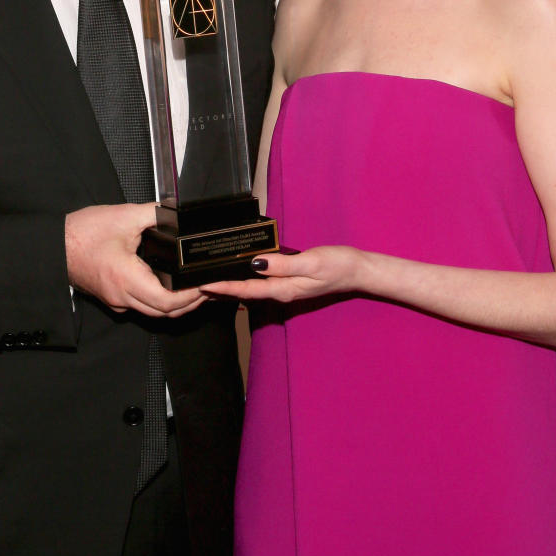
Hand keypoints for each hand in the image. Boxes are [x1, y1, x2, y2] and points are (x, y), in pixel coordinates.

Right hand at [65, 203, 204, 317]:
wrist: (53, 245)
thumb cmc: (81, 234)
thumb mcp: (124, 216)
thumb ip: (156, 213)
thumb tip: (178, 212)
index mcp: (127, 279)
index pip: (168, 302)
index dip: (192, 296)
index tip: (206, 283)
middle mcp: (122, 297)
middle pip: (165, 313)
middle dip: (190, 303)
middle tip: (207, 286)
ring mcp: (116, 301)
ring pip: (153, 312)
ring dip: (176, 304)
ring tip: (194, 287)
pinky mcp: (112, 298)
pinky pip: (141, 306)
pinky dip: (159, 300)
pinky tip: (169, 285)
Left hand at [200, 246, 360, 303]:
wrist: (358, 270)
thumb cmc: (338, 265)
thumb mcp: (311, 263)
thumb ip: (283, 265)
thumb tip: (255, 264)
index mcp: (283, 290)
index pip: (245, 291)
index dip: (223, 288)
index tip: (203, 285)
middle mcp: (281, 292)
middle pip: (244, 293)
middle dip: (221, 290)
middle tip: (197, 283)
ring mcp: (285, 289)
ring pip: (251, 289)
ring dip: (231, 285)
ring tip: (211, 279)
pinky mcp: (289, 282)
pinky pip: (262, 283)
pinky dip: (246, 279)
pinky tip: (239, 272)